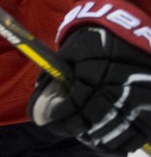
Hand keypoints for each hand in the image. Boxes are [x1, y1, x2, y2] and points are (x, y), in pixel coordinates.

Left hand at [29, 25, 150, 154]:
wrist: (131, 33)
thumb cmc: (96, 40)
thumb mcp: (72, 50)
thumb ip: (56, 72)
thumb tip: (39, 92)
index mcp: (95, 74)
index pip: (73, 106)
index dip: (59, 116)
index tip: (48, 119)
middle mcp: (118, 91)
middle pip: (90, 122)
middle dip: (71, 128)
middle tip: (60, 127)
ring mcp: (137, 103)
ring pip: (111, 133)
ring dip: (92, 137)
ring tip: (80, 133)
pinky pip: (135, 138)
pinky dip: (117, 143)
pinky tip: (103, 139)